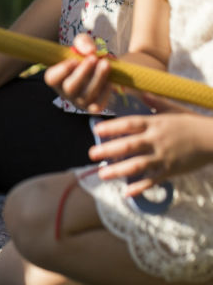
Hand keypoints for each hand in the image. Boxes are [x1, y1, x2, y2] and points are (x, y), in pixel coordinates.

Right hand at [45, 34, 112, 112]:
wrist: (102, 69)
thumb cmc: (86, 56)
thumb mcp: (82, 44)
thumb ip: (83, 42)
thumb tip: (90, 51)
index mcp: (57, 77)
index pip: (51, 78)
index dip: (61, 70)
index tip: (73, 60)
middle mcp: (65, 92)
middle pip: (70, 87)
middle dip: (83, 72)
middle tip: (93, 58)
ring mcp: (79, 101)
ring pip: (86, 95)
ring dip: (97, 78)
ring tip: (105, 63)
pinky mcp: (93, 107)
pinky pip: (98, 104)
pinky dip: (105, 91)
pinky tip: (110, 80)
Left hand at [90, 111, 212, 196]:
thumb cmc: (192, 122)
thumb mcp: (173, 109)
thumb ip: (154, 102)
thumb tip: (139, 91)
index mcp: (155, 123)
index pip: (130, 124)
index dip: (112, 127)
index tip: (96, 130)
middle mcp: (157, 139)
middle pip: (129, 145)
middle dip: (108, 150)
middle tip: (91, 154)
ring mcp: (164, 156)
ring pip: (138, 164)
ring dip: (118, 170)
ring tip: (102, 175)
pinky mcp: (171, 170)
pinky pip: (153, 180)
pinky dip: (140, 187)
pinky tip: (126, 193)